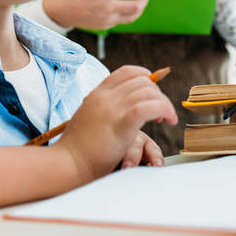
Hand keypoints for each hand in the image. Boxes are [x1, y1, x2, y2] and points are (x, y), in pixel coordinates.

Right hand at [43, 0, 151, 29]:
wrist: (58, 12)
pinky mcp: (104, 26)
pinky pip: (122, 22)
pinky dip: (128, 15)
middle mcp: (109, 8)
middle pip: (136, 7)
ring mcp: (107, 19)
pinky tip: (127, 9)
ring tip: (140, 2)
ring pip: (131, 17)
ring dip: (139, 9)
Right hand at [55, 66, 175, 182]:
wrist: (67, 164)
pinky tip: (168, 120)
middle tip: (161, 111)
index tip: (152, 92)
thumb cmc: (76, 149)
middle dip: (157, 93)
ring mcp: (113, 108)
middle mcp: (105, 96)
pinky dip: (164, 109)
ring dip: (164, 103)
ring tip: (166, 118)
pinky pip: (150, 106)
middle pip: (142, 81)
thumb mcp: (88, 119)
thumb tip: (119, 109)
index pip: (126, 72)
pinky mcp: (122, 123)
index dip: (144, 77)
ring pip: (149, 91)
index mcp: (97, 94)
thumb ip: (102, 110)